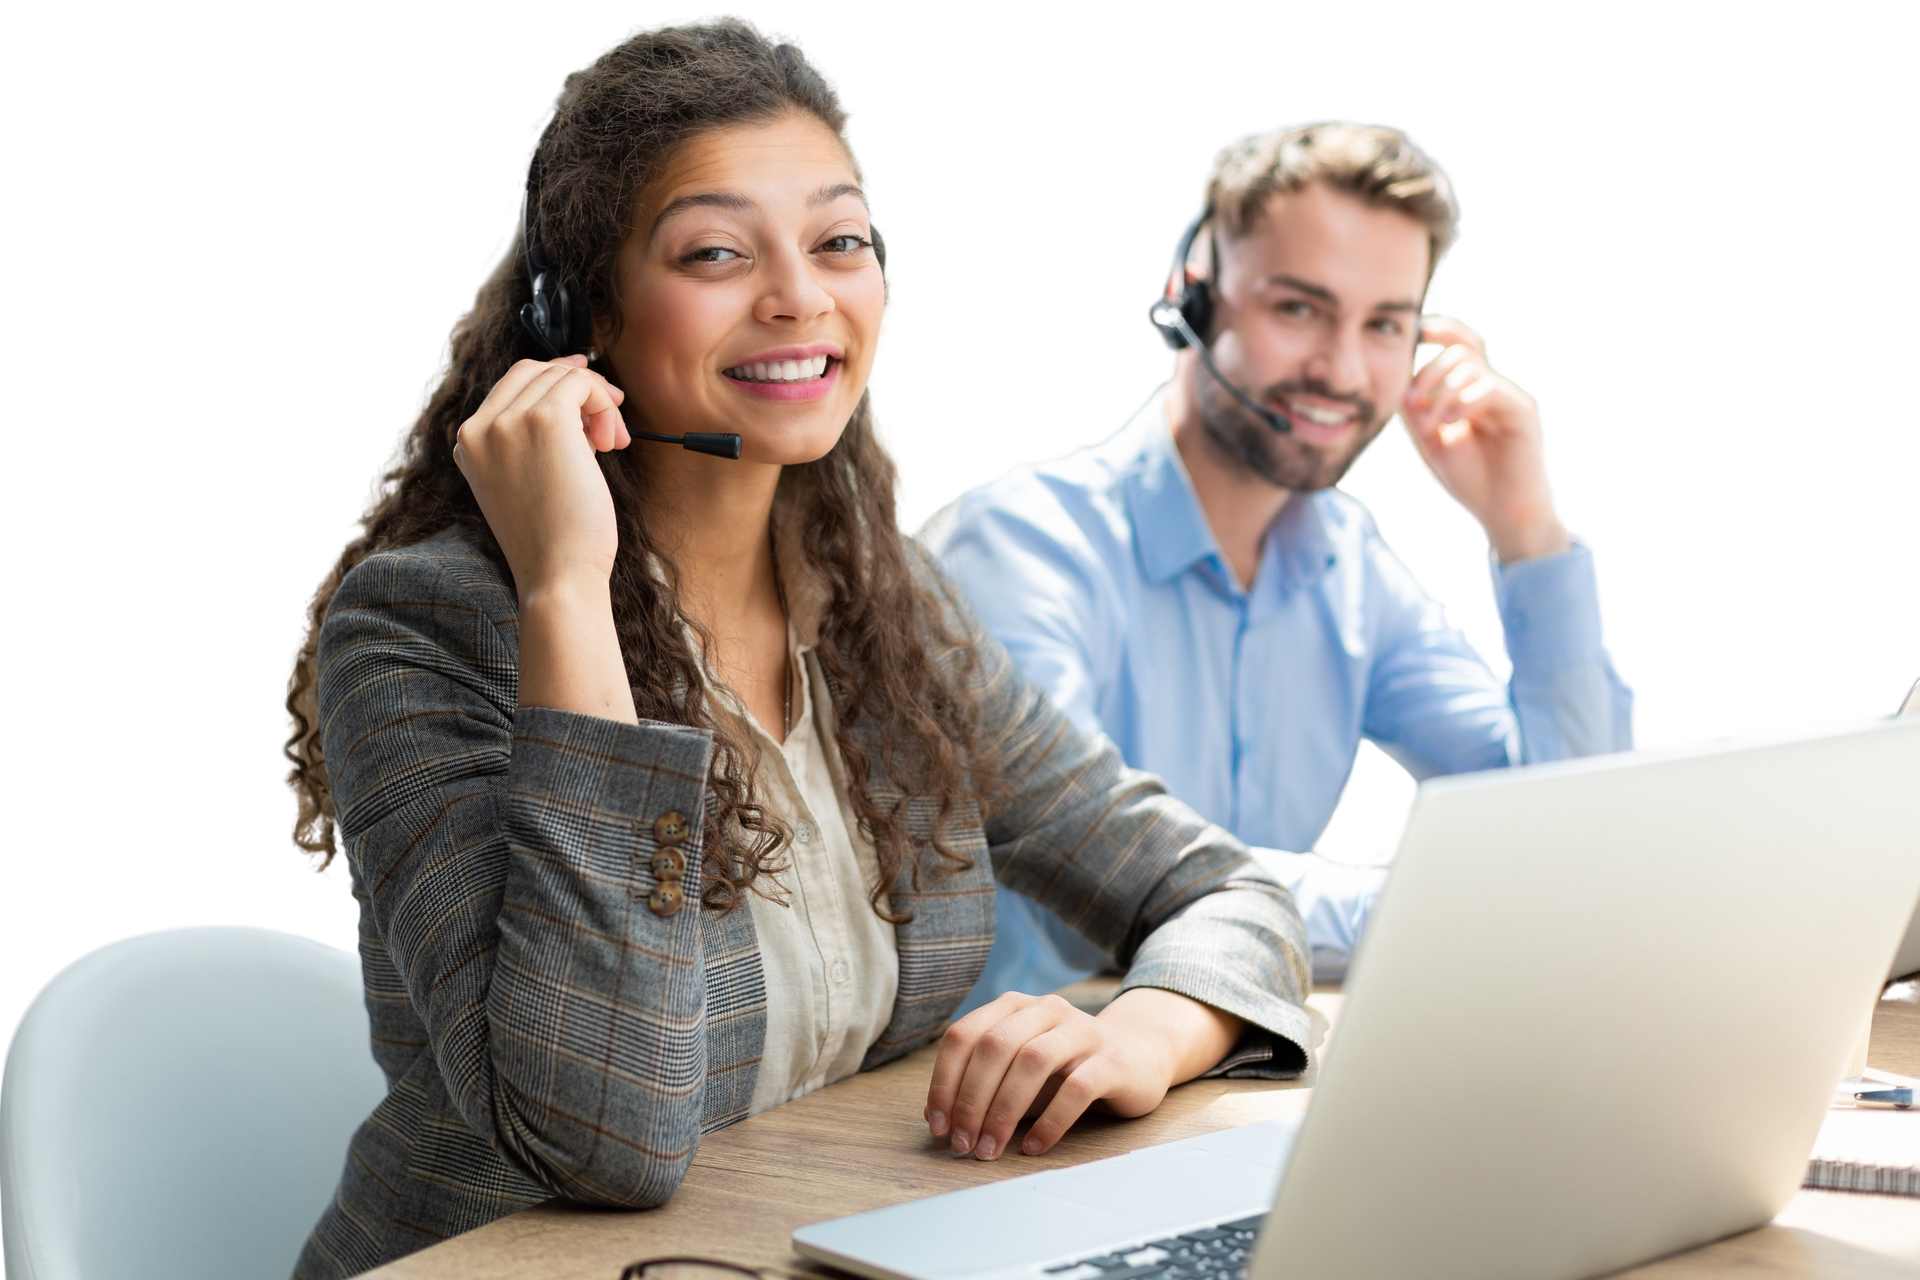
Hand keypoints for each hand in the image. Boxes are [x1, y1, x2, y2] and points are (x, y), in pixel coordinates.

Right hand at [452, 355, 630, 593]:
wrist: (558, 576)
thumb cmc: (553, 542)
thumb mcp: (523, 483)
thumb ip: (530, 440)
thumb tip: (574, 398)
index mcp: (468, 444)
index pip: (511, 386)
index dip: (554, 381)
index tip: (587, 393)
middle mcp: (479, 428)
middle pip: (534, 371)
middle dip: (578, 387)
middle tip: (609, 423)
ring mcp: (508, 421)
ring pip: (562, 375)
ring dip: (598, 401)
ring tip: (613, 442)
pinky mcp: (544, 419)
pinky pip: (581, 384)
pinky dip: (605, 403)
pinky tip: (613, 441)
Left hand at [924, 988, 1240, 1159]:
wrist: (1140, 1054)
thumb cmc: (1067, 1066)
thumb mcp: (1019, 1068)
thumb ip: (984, 1084)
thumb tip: (939, 1118)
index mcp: (1014, 1006)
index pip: (964, 1035)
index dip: (944, 1081)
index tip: (938, 1125)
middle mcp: (1045, 1010)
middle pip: (994, 1047)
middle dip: (971, 1100)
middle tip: (963, 1144)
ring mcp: (1082, 1031)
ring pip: (1033, 1061)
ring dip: (1005, 1111)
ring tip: (991, 1149)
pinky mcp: (1112, 1060)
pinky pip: (1077, 1089)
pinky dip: (1050, 1121)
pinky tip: (1034, 1147)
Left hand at [1400, 312, 1570, 561]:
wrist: (1503, 513)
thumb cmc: (1471, 479)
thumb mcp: (1431, 441)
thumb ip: (1415, 411)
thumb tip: (1398, 382)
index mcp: (1473, 390)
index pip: (1460, 346)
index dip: (1441, 330)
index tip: (1417, 327)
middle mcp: (1494, 387)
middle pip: (1460, 352)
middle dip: (1428, 372)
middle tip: (1414, 403)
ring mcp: (1509, 396)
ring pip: (1471, 367)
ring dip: (1441, 391)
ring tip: (1433, 423)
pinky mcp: (1522, 411)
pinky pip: (1488, 388)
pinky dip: (1462, 401)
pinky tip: (1450, 423)